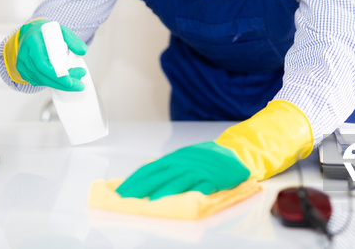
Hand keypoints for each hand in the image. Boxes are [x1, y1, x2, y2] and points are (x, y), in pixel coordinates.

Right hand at [7, 19, 87, 89]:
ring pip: (41, 80)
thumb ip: (73, 40)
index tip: (70, 80)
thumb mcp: (61, 30)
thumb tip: (83, 51)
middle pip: (42, 75)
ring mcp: (22, 64)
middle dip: (61, 83)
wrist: (30, 32)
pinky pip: (38, 81)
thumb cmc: (46, 32)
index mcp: (33, 41)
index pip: (42, 63)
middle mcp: (25, 54)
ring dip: (59, 84)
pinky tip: (62, 80)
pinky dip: (51, 82)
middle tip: (79, 85)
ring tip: (75, 82)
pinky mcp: (22, 70)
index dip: (56, 74)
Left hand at [115, 141, 249, 199]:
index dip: (134, 180)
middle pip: (159, 175)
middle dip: (141, 187)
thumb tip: (144, 177)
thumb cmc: (205, 159)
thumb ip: (166, 168)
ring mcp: (197, 170)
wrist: (233, 153)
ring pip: (178, 180)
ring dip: (164, 190)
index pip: (149, 169)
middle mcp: (183, 163)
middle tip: (126, 198)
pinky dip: (191, 192)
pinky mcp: (212, 179)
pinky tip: (183, 199)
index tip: (121, 191)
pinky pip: (200, 186)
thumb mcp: (183, 159)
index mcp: (174, 158)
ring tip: (151, 200)